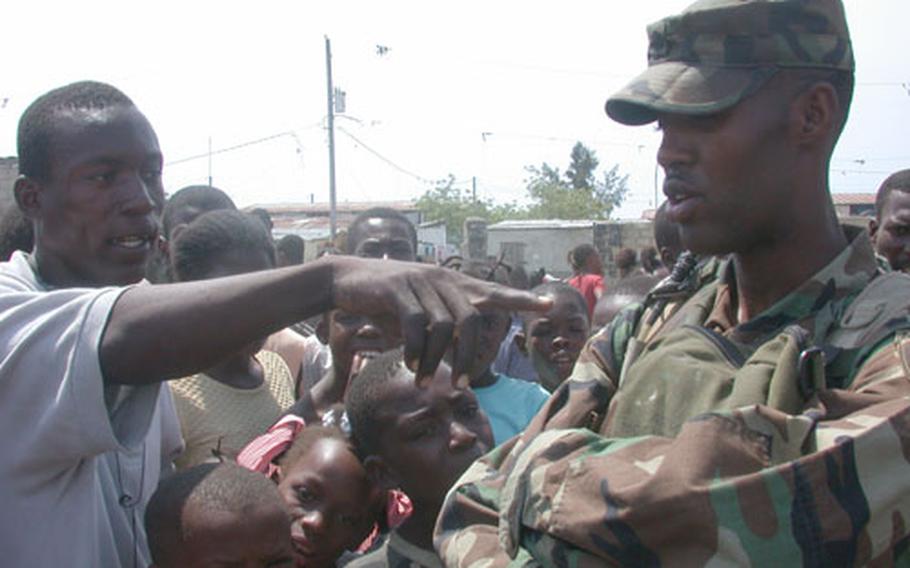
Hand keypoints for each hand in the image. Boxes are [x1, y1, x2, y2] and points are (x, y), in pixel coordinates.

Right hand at [330, 256, 550, 384]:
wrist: (345, 280)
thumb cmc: (386, 301)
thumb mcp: (419, 311)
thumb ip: (442, 326)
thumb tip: (458, 351)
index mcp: (452, 284)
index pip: (494, 291)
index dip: (521, 299)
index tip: (550, 304)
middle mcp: (443, 280)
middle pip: (471, 321)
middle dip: (468, 357)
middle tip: (461, 385)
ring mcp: (421, 282)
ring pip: (443, 328)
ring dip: (434, 361)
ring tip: (422, 381)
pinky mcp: (398, 289)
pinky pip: (416, 326)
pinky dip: (414, 350)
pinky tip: (408, 364)